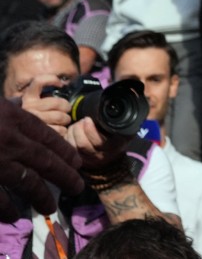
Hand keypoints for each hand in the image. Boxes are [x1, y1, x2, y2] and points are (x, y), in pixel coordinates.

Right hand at [0, 98, 83, 219]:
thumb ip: (4, 107)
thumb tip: (17, 105)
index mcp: (11, 117)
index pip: (46, 136)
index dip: (64, 150)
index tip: (76, 162)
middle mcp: (7, 139)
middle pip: (45, 161)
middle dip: (64, 176)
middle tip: (77, 187)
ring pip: (27, 183)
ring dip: (41, 196)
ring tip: (49, 207)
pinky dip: (7, 209)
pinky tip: (13, 216)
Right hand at [17, 76, 72, 135]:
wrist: (19, 132)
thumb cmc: (34, 114)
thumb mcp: (35, 101)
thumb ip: (45, 92)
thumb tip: (64, 84)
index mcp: (28, 97)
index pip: (39, 81)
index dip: (52, 80)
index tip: (60, 84)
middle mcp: (28, 107)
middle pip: (57, 103)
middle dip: (66, 107)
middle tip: (66, 110)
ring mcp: (32, 120)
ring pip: (59, 116)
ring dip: (66, 119)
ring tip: (63, 120)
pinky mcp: (38, 134)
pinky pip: (59, 130)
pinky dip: (63, 130)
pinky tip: (59, 129)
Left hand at [65, 118, 132, 171]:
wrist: (112, 160)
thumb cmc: (118, 141)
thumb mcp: (126, 132)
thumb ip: (124, 123)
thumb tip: (122, 108)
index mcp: (112, 147)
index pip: (98, 141)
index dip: (90, 129)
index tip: (88, 118)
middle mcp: (99, 155)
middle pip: (83, 144)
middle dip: (79, 129)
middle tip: (81, 120)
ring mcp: (87, 159)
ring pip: (74, 146)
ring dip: (72, 132)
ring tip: (76, 124)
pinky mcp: (77, 159)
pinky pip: (68, 148)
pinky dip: (67, 138)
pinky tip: (71, 131)